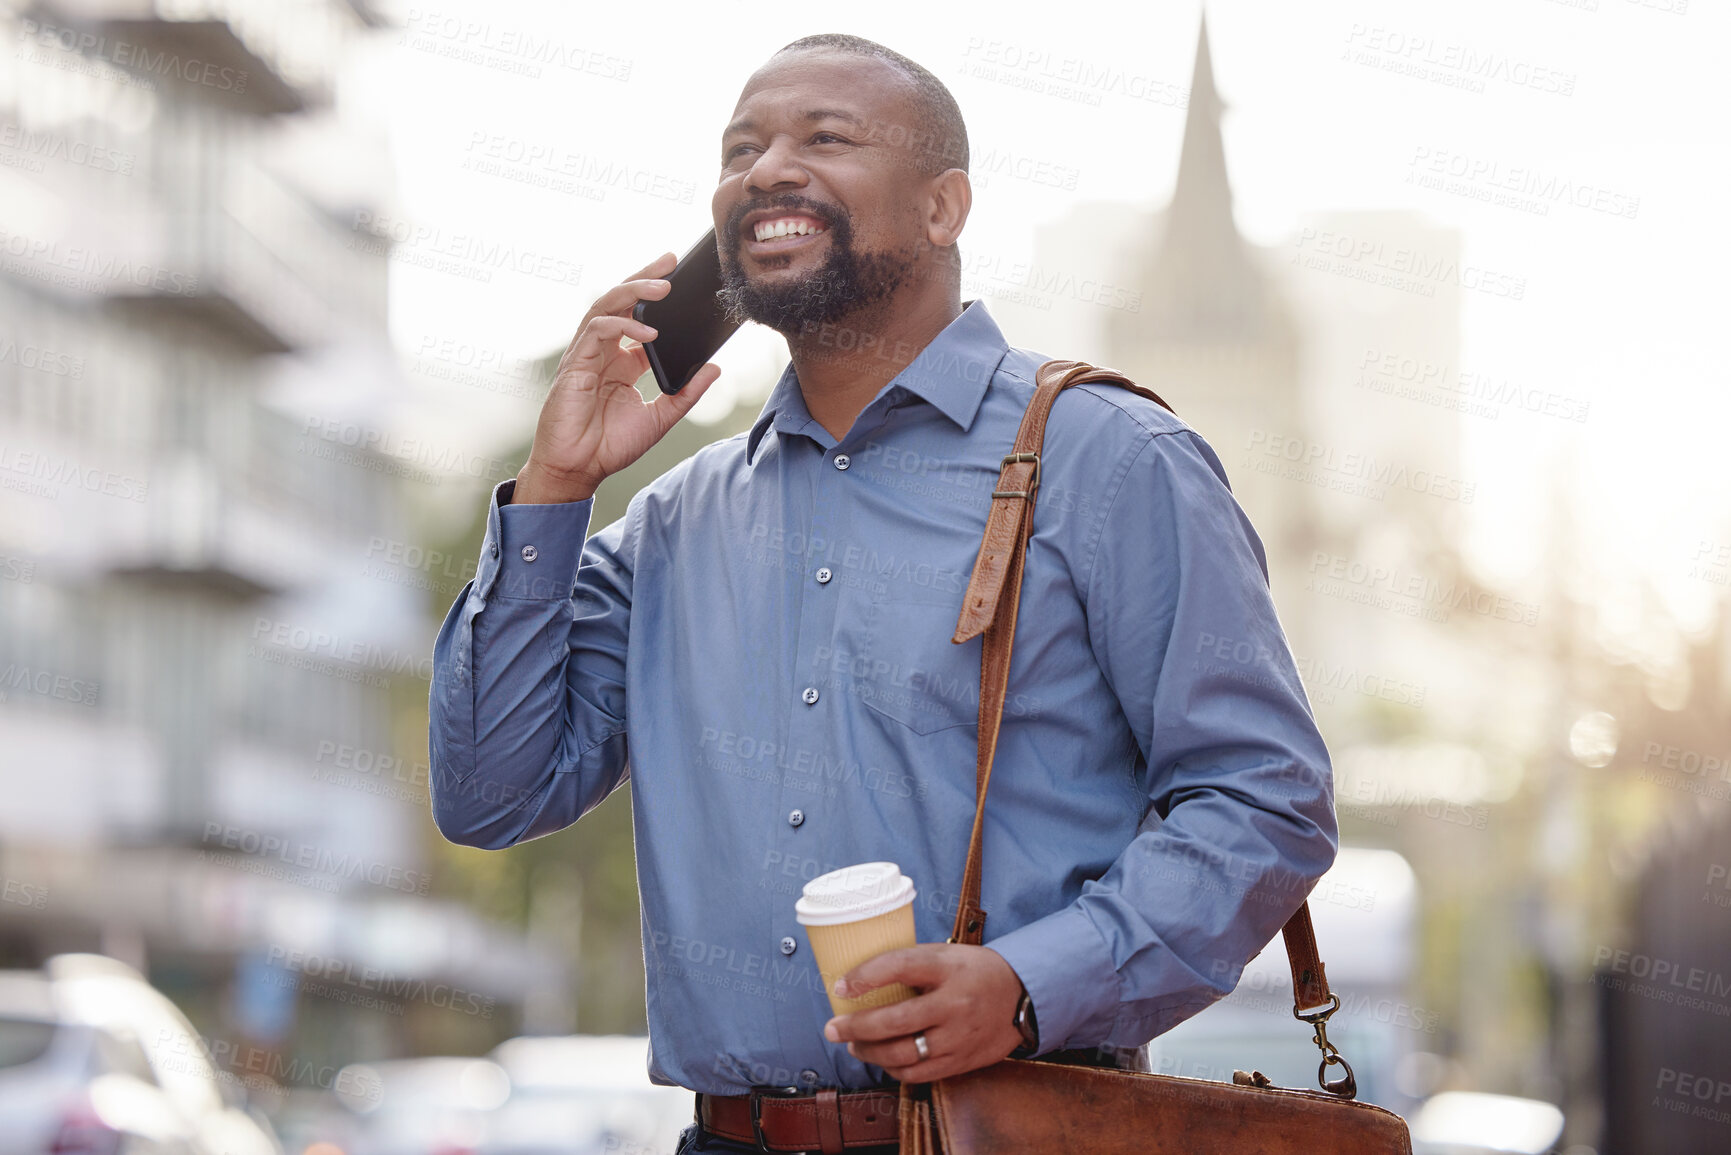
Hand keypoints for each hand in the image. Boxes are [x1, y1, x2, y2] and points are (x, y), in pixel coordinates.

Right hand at [514, 252, 721, 503]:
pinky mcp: (575, 364)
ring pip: (606, 307)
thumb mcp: (661, 418)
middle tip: (670, 259)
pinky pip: (598, 331)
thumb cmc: (610, 446)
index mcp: (622, 362)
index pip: (640, 318)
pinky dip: (623, 327)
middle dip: (645, 278)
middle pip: (621, 302)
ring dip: (634, 292)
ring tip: (663, 286)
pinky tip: (649, 333)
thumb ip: (687, 393)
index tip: (682, 279)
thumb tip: (715, 368)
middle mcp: (604, 352)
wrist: (578, 469)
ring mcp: (587, 355)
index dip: (658, 298)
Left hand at [822, 943, 1026, 1082]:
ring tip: (853, 1045)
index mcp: (947, 967)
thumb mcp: (946, 954)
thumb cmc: (975, 970)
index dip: (864, 976)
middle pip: (894, 1021)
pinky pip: (919, 1074)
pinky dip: (894, 1069)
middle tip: (832, 1028)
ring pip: (902, 1055)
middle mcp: (954, 1003)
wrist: (1023, 995)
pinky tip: (883, 1060)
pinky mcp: (962, 1061)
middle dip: (855, 1027)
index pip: (898, 966)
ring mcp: (959, 1036)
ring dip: (869, 1052)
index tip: (840, 986)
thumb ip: (911, 964)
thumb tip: (862, 977)